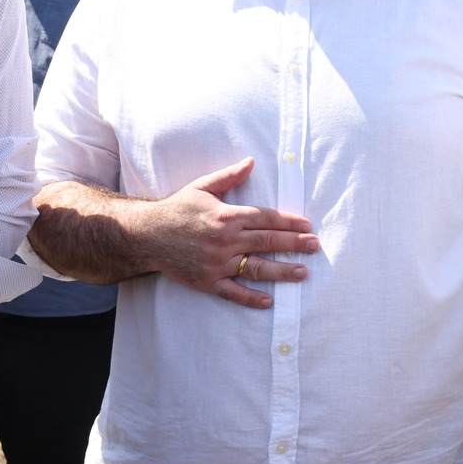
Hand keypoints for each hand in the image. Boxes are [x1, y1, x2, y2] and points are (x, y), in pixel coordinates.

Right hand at [137, 158, 319, 308]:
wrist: (148, 234)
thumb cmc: (177, 208)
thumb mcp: (202, 187)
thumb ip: (229, 176)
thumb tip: (252, 162)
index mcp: (227, 216)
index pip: (266, 218)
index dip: (289, 222)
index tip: (307, 225)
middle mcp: (226, 240)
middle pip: (267, 242)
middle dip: (294, 244)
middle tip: (315, 246)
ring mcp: (217, 263)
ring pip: (256, 268)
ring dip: (282, 271)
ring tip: (303, 273)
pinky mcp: (207, 281)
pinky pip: (233, 293)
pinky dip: (251, 298)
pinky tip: (268, 301)